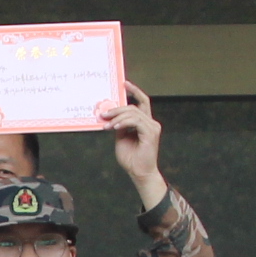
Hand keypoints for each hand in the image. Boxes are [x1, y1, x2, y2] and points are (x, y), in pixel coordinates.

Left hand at [102, 80, 165, 205]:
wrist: (138, 172)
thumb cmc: (131, 158)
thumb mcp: (121, 138)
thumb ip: (119, 125)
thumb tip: (111, 115)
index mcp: (145, 122)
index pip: (142, 102)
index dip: (134, 91)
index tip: (124, 84)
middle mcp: (151, 123)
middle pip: (133, 107)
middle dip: (117, 109)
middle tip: (103, 114)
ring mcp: (152, 127)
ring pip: (133, 113)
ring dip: (117, 117)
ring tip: (106, 125)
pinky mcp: (151, 133)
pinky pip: (136, 122)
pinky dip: (124, 122)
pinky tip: (115, 127)